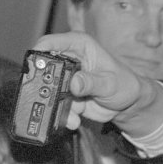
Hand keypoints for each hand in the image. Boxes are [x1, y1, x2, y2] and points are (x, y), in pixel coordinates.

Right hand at [31, 32, 162, 136]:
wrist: (129, 104)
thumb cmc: (124, 84)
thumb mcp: (110, 83)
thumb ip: (92, 82)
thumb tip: (74, 83)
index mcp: (79, 46)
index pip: (51, 43)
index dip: (38, 52)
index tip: (33, 65)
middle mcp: (68, 60)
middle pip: (44, 68)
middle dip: (43, 84)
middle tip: (48, 96)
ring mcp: (65, 79)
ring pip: (47, 90)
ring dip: (54, 104)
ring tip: (72, 115)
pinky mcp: (66, 96)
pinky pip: (56, 106)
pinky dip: (64, 115)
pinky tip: (76, 121)